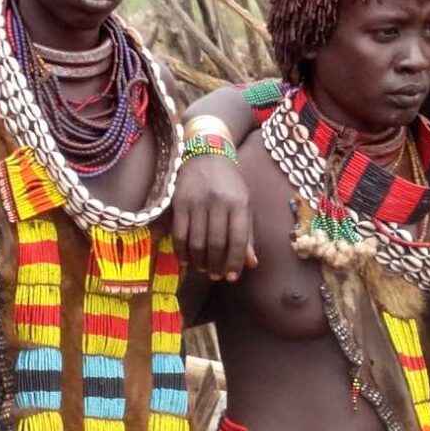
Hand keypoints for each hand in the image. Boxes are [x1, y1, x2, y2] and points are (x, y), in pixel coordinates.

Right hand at [171, 152, 253, 279]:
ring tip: (203, 268)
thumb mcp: (245, 204)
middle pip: (216, 244)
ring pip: (196, 242)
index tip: (232, 277)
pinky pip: (179, 233)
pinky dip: (182, 251)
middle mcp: (218, 202)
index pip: (238, 239)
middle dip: (216, 265)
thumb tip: (251, 264)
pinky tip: (186, 259)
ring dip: (199, 261)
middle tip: (216, 276)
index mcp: (239, 203)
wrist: (207, 153)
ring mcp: (197, 202)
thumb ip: (247, 234)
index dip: (235, 262)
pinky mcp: (179, 202)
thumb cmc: (230, 183)